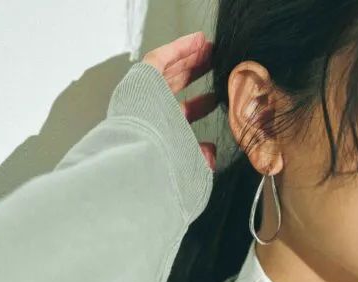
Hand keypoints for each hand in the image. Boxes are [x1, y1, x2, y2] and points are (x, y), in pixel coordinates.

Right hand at [141, 32, 217, 170]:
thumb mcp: (188, 165)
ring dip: (190, 58)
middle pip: (175, 87)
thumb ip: (200, 159)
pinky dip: (181, 48)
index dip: (198, 104)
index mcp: (161, 132)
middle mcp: (151, 111)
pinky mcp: (142, 76)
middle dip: (195, 75)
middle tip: (216, 66)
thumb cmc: (162, 165)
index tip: (215, 98)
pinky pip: (163, 57)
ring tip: (211, 49)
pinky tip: (199, 40)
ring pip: (170, 70)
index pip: (181, 113)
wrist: (140, 156)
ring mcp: (144, 92)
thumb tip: (211, 156)